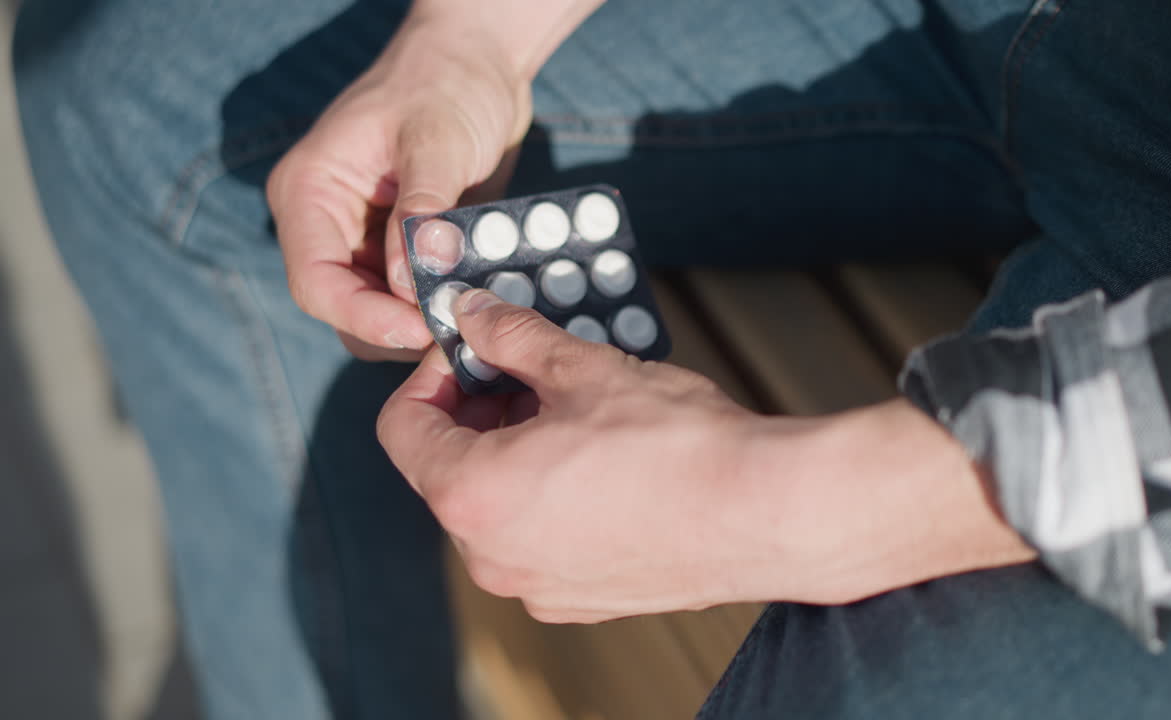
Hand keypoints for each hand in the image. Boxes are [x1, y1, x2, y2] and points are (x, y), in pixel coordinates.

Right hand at [267, 15, 530, 360]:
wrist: (479, 63)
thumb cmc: (447, 83)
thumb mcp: (437, 139)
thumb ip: (423, 210)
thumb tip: (415, 284)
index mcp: (309, 193)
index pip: (315, 282)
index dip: (365, 317)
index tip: (422, 329)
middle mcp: (327, 226)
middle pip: (343, 311)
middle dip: (395, 329)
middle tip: (458, 331)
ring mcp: (364, 242)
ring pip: (378, 316)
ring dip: (420, 325)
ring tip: (471, 320)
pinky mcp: (401, 252)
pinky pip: (412, 301)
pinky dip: (439, 309)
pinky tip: (476, 304)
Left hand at [378, 290, 1035, 621]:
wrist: (765, 511)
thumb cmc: (676, 444)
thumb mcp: (582, 368)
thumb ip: (512, 337)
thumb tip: (475, 313)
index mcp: (471, 496)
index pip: (402, 428)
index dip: (429, 376)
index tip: (470, 350)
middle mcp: (490, 555)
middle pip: (446, 470)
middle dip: (476, 413)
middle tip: (524, 369)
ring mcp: (536, 584)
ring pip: (494, 508)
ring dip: (513, 454)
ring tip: (571, 409)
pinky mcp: (582, 598)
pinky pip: (538, 541)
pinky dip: (548, 498)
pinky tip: (600, 462)